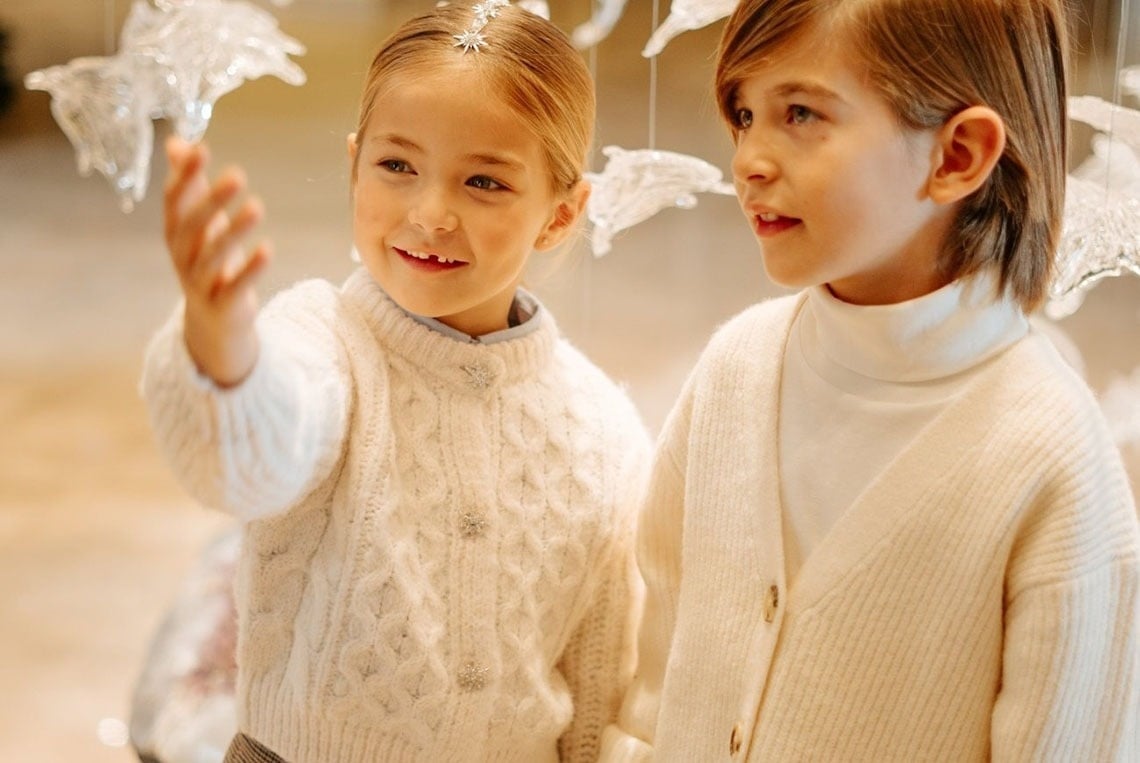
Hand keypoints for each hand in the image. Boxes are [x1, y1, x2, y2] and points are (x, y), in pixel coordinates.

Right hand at [163, 136, 271, 386]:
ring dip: (235, 230)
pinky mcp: (222, 304)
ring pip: (213, 256)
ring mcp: (200, 282)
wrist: (213, 320)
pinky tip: (268, 248)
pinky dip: (251, 269)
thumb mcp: (197, 223)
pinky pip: (235, 286)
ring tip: (256, 206)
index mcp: (175, 232)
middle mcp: (182, 256)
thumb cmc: (207, 260)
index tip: (202, 149)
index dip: (185, 175)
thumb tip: (178, 141)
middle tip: (238, 175)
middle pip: (192, 226)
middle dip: (212, 200)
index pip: (174, 200)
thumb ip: (188, 183)